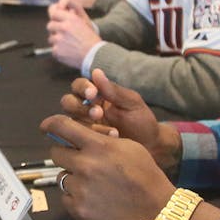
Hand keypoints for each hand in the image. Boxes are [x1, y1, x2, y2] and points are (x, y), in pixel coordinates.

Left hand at [38, 113, 175, 219]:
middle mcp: (85, 165)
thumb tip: (82, 135)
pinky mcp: (78, 210)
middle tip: (80, 162)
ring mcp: (80, 189)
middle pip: (56, 153)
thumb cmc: (147, 177)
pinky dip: (76, 198)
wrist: (158, 213)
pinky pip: (66, 198)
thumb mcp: (130, 148)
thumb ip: (103, 140)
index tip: (47, 126)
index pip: (62, 126)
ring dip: (73, 179)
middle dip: (66, 155)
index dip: (51, 124)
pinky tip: (94, 201)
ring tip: (93, 186)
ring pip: (62, 177)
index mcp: (99, 146)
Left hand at [46, 0, 100, 67]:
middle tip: (62, 35)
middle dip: (54, 30)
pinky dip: (58, 51)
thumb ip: (72, 17)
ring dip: (56, 41)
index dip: (54, 17)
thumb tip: (65, 12)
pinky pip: (53, 49)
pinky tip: (67, 52)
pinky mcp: (56, 50)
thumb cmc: (91, 41)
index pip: (54, 13)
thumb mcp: (84, 23)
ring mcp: (59, 39)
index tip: (55, 20)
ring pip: (50, 38)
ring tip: (67, 45)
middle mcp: (64, 27)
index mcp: (71, 19)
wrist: (94, 55)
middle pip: (50, 25)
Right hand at [61, 69, 178, 173]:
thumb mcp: (132, 103)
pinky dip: (94, 137)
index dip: (82, 88)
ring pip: (70, 121)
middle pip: (68, 102)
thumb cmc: (142, 121)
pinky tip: (112, 138)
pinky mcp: (86, 142)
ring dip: (87, 124)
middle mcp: (86, 110)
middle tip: (98, 113)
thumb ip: (114, 90)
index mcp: (97, 95)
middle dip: (80, 106)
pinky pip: (79, 138)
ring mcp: (85, 127)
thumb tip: (96, 72)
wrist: (152, 147)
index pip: (79, 86)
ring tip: (110, 129)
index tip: (92, 93)